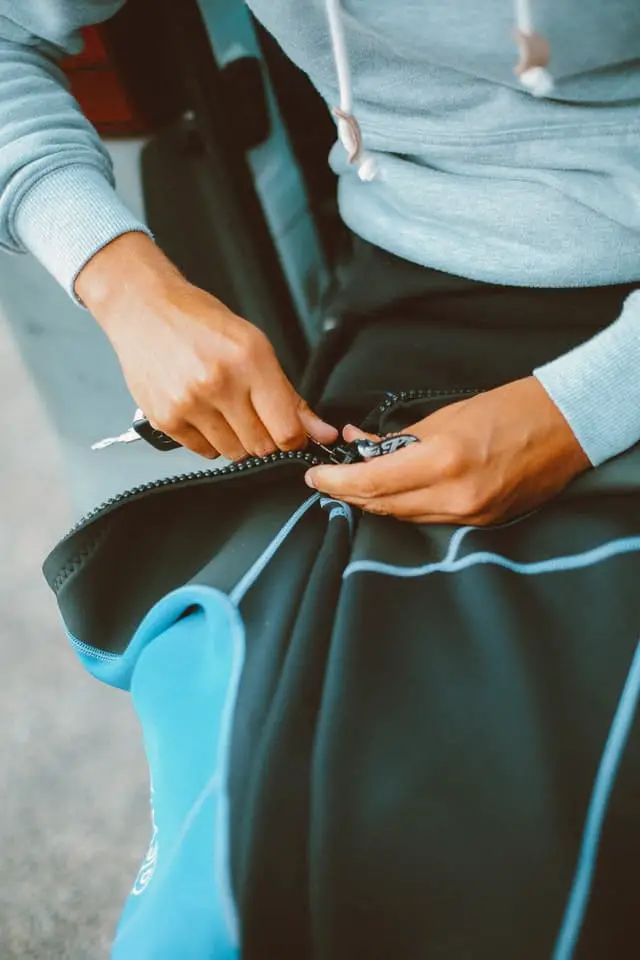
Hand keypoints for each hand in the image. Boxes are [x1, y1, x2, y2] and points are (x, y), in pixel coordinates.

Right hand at [76, 233, 336, 459]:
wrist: (143, 310)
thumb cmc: (200, 322)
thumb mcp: (254, 345)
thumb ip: (288, 394)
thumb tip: (320, 431)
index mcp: (249, 361)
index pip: (286, 429)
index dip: (295, 438)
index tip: (293, 434)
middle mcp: (219, 384)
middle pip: (261, 446)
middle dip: (266, 438)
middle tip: (255, 415)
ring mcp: (189, 404)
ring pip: (233, 453)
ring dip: (238, 440)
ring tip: (226, 410)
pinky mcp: (166, 418)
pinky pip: (204, 451)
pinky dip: (211, 440)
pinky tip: (204, 413)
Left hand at [304, 377, 590, 524]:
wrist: (567, 426)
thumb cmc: (511, 409)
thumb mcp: (446, 415)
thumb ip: (399, 438)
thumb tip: (362, 445)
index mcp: (444, 461)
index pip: (372, 483)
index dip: (337, 482)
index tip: (315, 475)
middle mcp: (455, 496)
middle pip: (382, 506)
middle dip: (349, 493)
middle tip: (327, 480)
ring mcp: (470, 515)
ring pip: (403, 517)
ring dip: (375, 501)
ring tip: (355, 483)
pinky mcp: (482, 523)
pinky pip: (429, 520)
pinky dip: (406, 506)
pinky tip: (394, 491)